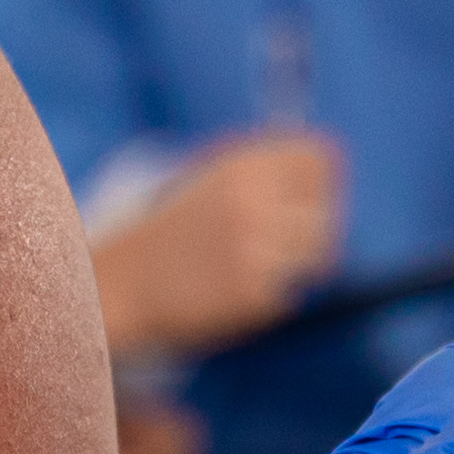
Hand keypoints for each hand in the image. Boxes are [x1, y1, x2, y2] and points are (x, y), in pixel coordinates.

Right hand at [89, 126, 346, 356]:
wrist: (121, 284)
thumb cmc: (172, 231)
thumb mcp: (210, 178)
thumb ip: (265, 166)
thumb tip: (332, 158)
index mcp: (240, 166)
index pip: (320, 159)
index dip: (319, 181)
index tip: (305, 199)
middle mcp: (252, 202)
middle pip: (326, 210)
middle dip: (314, 228)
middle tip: (285, 242)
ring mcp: (255, 250)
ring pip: (318, 253)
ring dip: (300, 263)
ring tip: (264, 267)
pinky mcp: (253, 295)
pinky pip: (291, 292)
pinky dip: (273, 296)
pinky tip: (237, 291)